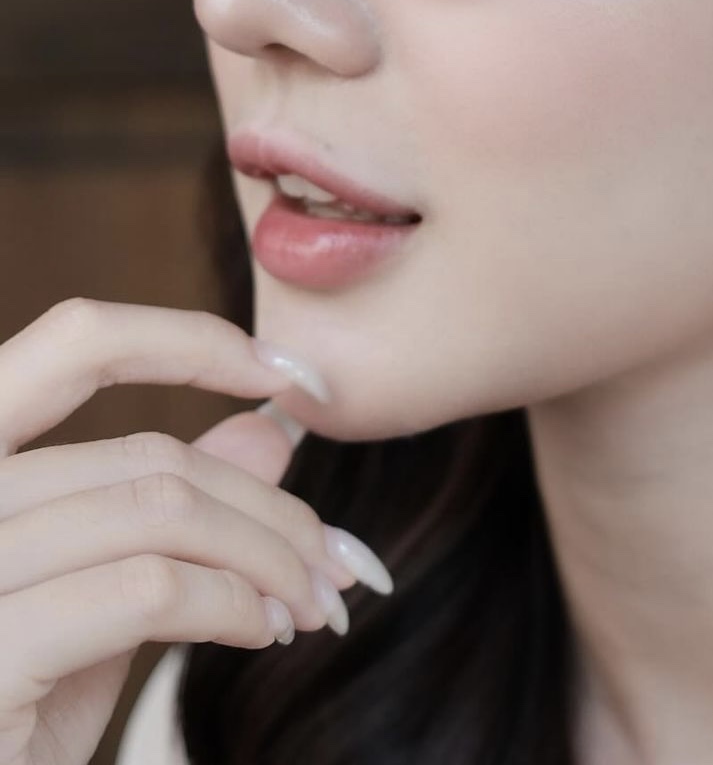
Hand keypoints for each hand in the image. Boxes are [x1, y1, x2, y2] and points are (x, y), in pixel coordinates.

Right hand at [0, 299, 369, 764]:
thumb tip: (267, 427)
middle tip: (331, 557)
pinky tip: (260, 630)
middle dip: (266, 503)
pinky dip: (231, 603)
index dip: (188, 341)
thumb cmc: (7, 720)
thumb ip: (159, 511)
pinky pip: (146, 590)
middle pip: (146, 456)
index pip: (71, 346)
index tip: (284, 371)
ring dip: (267, 557)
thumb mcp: (87, 602)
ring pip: (160, 512)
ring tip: (309, 601)